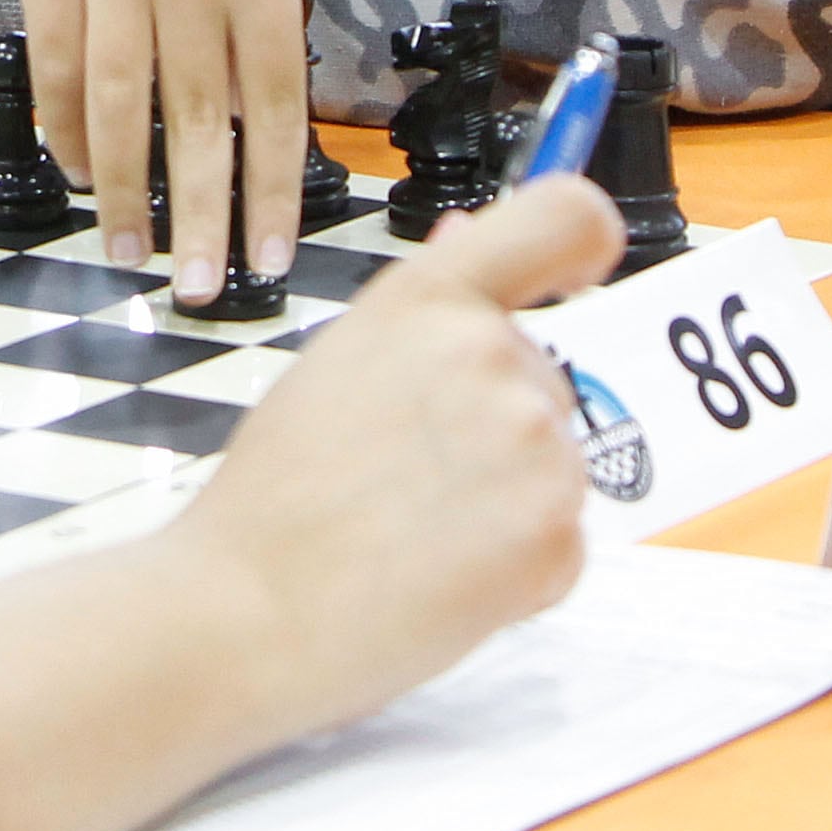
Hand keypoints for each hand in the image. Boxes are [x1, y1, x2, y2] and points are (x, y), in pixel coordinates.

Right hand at [7, 0, 300, 297]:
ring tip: (132, 252)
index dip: (270, 193)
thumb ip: (261, 41)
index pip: (271, 107)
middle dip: (197, 216)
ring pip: (112, 105)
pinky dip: (65, 132)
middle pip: (192, 121)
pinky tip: (82, 176)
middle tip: (197, 287)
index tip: (269, 258)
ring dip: (122, 191)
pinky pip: (55, 70)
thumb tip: (248, 155)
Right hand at [173, 179, 605, 728]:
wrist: (245, 613)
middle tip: (406, 479)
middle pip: (545, 379)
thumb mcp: (336, 364)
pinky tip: (437, 577)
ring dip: (506, 503)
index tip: (576, 277)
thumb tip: (470, 232)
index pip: (568, 217)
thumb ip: (422, 309)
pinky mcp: (558, 537)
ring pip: (557, 465)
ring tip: (411, 534)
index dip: (586, 243)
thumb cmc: (273, 497)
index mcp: (431, 300)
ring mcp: (536, 447)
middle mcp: (495, 356)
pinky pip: (563, 544)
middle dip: (496, 429)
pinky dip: (517, 571)